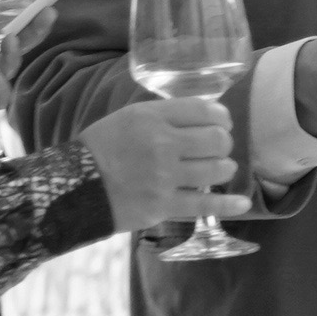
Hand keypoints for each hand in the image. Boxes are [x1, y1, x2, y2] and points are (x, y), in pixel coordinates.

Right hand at [85, 95, 246, 232]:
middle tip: (218, 150)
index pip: (204, 110)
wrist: (73, 189)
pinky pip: (207, 204)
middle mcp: (162, 143)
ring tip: (219, 171)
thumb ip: (162, 116)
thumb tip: (202, 115)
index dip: (221, 118)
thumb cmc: (100, 151)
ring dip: (224, 169)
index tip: (221, 124)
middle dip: (224, 144)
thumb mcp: (127, 119)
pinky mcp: (164, 205)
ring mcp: (165, 176)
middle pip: (217, 139)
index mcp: (151, 117)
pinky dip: (230, 204)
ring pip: (217, 169)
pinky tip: (242, 203)